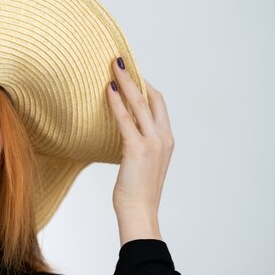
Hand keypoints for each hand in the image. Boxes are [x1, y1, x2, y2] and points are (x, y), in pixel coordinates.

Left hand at [106, 58, 174, 245]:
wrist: (139, 213)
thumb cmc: (137, 193)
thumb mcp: (141, 164)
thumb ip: (138, 145)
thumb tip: (123, 133)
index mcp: (167, 140)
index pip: (159, 104)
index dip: (146, 86)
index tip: (131, 74)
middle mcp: (164, 138)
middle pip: (151, 97)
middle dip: (135, 77)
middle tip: (120, 61)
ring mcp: (153, 142)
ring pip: (139, 103)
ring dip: (125, 81)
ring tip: (113, 66)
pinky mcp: (137, 148)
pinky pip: (124, 119)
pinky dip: (116, 101)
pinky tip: (107, 89)